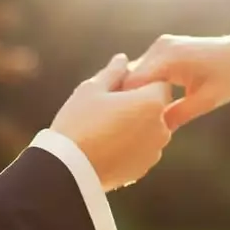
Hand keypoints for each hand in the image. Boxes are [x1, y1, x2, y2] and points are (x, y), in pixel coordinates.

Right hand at [51, 54, 172, 190]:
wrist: (67, 170)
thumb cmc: (78, 123)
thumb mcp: (91, 90)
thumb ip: (113, 73)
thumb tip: (123, 59)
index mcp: (152, 104)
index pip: (159, 83)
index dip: (140, 82)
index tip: (118, 87)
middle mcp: (161, 128)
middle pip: (156, 107)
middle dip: (139, 104)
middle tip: (108, 107)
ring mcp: (154, 151)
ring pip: (150, 129)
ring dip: (135, 125)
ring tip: (104, 127)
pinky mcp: (144, 168)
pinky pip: (141, 149)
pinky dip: (130, 144)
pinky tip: (106, 144)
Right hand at [123, 35, 229, 129]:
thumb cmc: (228, 77)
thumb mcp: (207, 100)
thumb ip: (180, 114)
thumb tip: (157, 131)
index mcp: (170, 57)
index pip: (134, 81)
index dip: (129, 103)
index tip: (129, 124)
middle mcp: (161, 47)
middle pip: (130, 76)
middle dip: (129, 100)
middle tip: (130, 125)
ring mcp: (160, 46)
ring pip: (134, 73)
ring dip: (134, 94)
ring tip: (136, 118)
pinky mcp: (161, 49)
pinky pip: (143, 70)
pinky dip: (142, 87)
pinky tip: (145, 106)